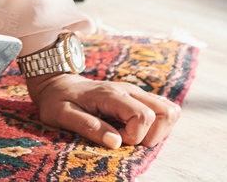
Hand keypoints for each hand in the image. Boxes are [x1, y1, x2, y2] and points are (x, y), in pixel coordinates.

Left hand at [28, 72, 179, 150]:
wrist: (56, 84)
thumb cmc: (57, 101)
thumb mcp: (62, 114)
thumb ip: (88, 126)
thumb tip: (116, 143)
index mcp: (111, 95)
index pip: (144, 116)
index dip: (135, 136)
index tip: (115, 138)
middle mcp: (129, 90)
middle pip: (166, 112)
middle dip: (154, 135)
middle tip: (128, 139)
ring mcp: (136, 93)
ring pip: (170, 111)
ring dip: (159, 131)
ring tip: (133, 134)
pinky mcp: (138, 98)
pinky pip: (164, 110)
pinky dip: (159, 126)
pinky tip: (137, 129)